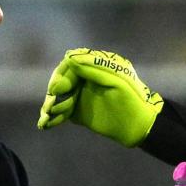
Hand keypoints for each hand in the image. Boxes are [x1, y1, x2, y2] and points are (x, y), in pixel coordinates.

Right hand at [36, 48, 163, 146]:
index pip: (71, 63)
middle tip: (52, 106)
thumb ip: (95, 69)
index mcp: (96, 66)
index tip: (59, 89)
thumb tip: (70, 58)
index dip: (62, 75)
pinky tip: (46, 124)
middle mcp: (86, 78)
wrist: (138, 127)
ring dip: (53, 104)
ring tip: (51, 117)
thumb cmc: (132, 101)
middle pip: (62, 78)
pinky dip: (54, 116)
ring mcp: (80, 94)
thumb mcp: (116, 82)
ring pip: (59, 95)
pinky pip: (61, 111)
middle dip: (55, 91)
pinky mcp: (78, 111)